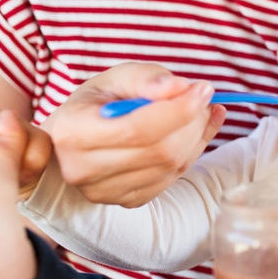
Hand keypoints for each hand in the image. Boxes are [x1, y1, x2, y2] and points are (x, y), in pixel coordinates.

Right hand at [42, 62, 224, 206]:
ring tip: (200, 111)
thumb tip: (181, 87)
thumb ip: (146, 77)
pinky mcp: (126, 200)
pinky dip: (191, 153)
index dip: (177, 110)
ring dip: (196, 137)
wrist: (77, 136)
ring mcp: (104, 191)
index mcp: (73, 132)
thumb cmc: (97, 102)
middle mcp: (82, 169)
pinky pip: (171, 178)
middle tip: (204, 98)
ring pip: (170, 167)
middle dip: (192, 122)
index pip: (136, 129)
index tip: (203, 89)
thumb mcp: (115, 78)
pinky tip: (195, 132)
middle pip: (159, 151)